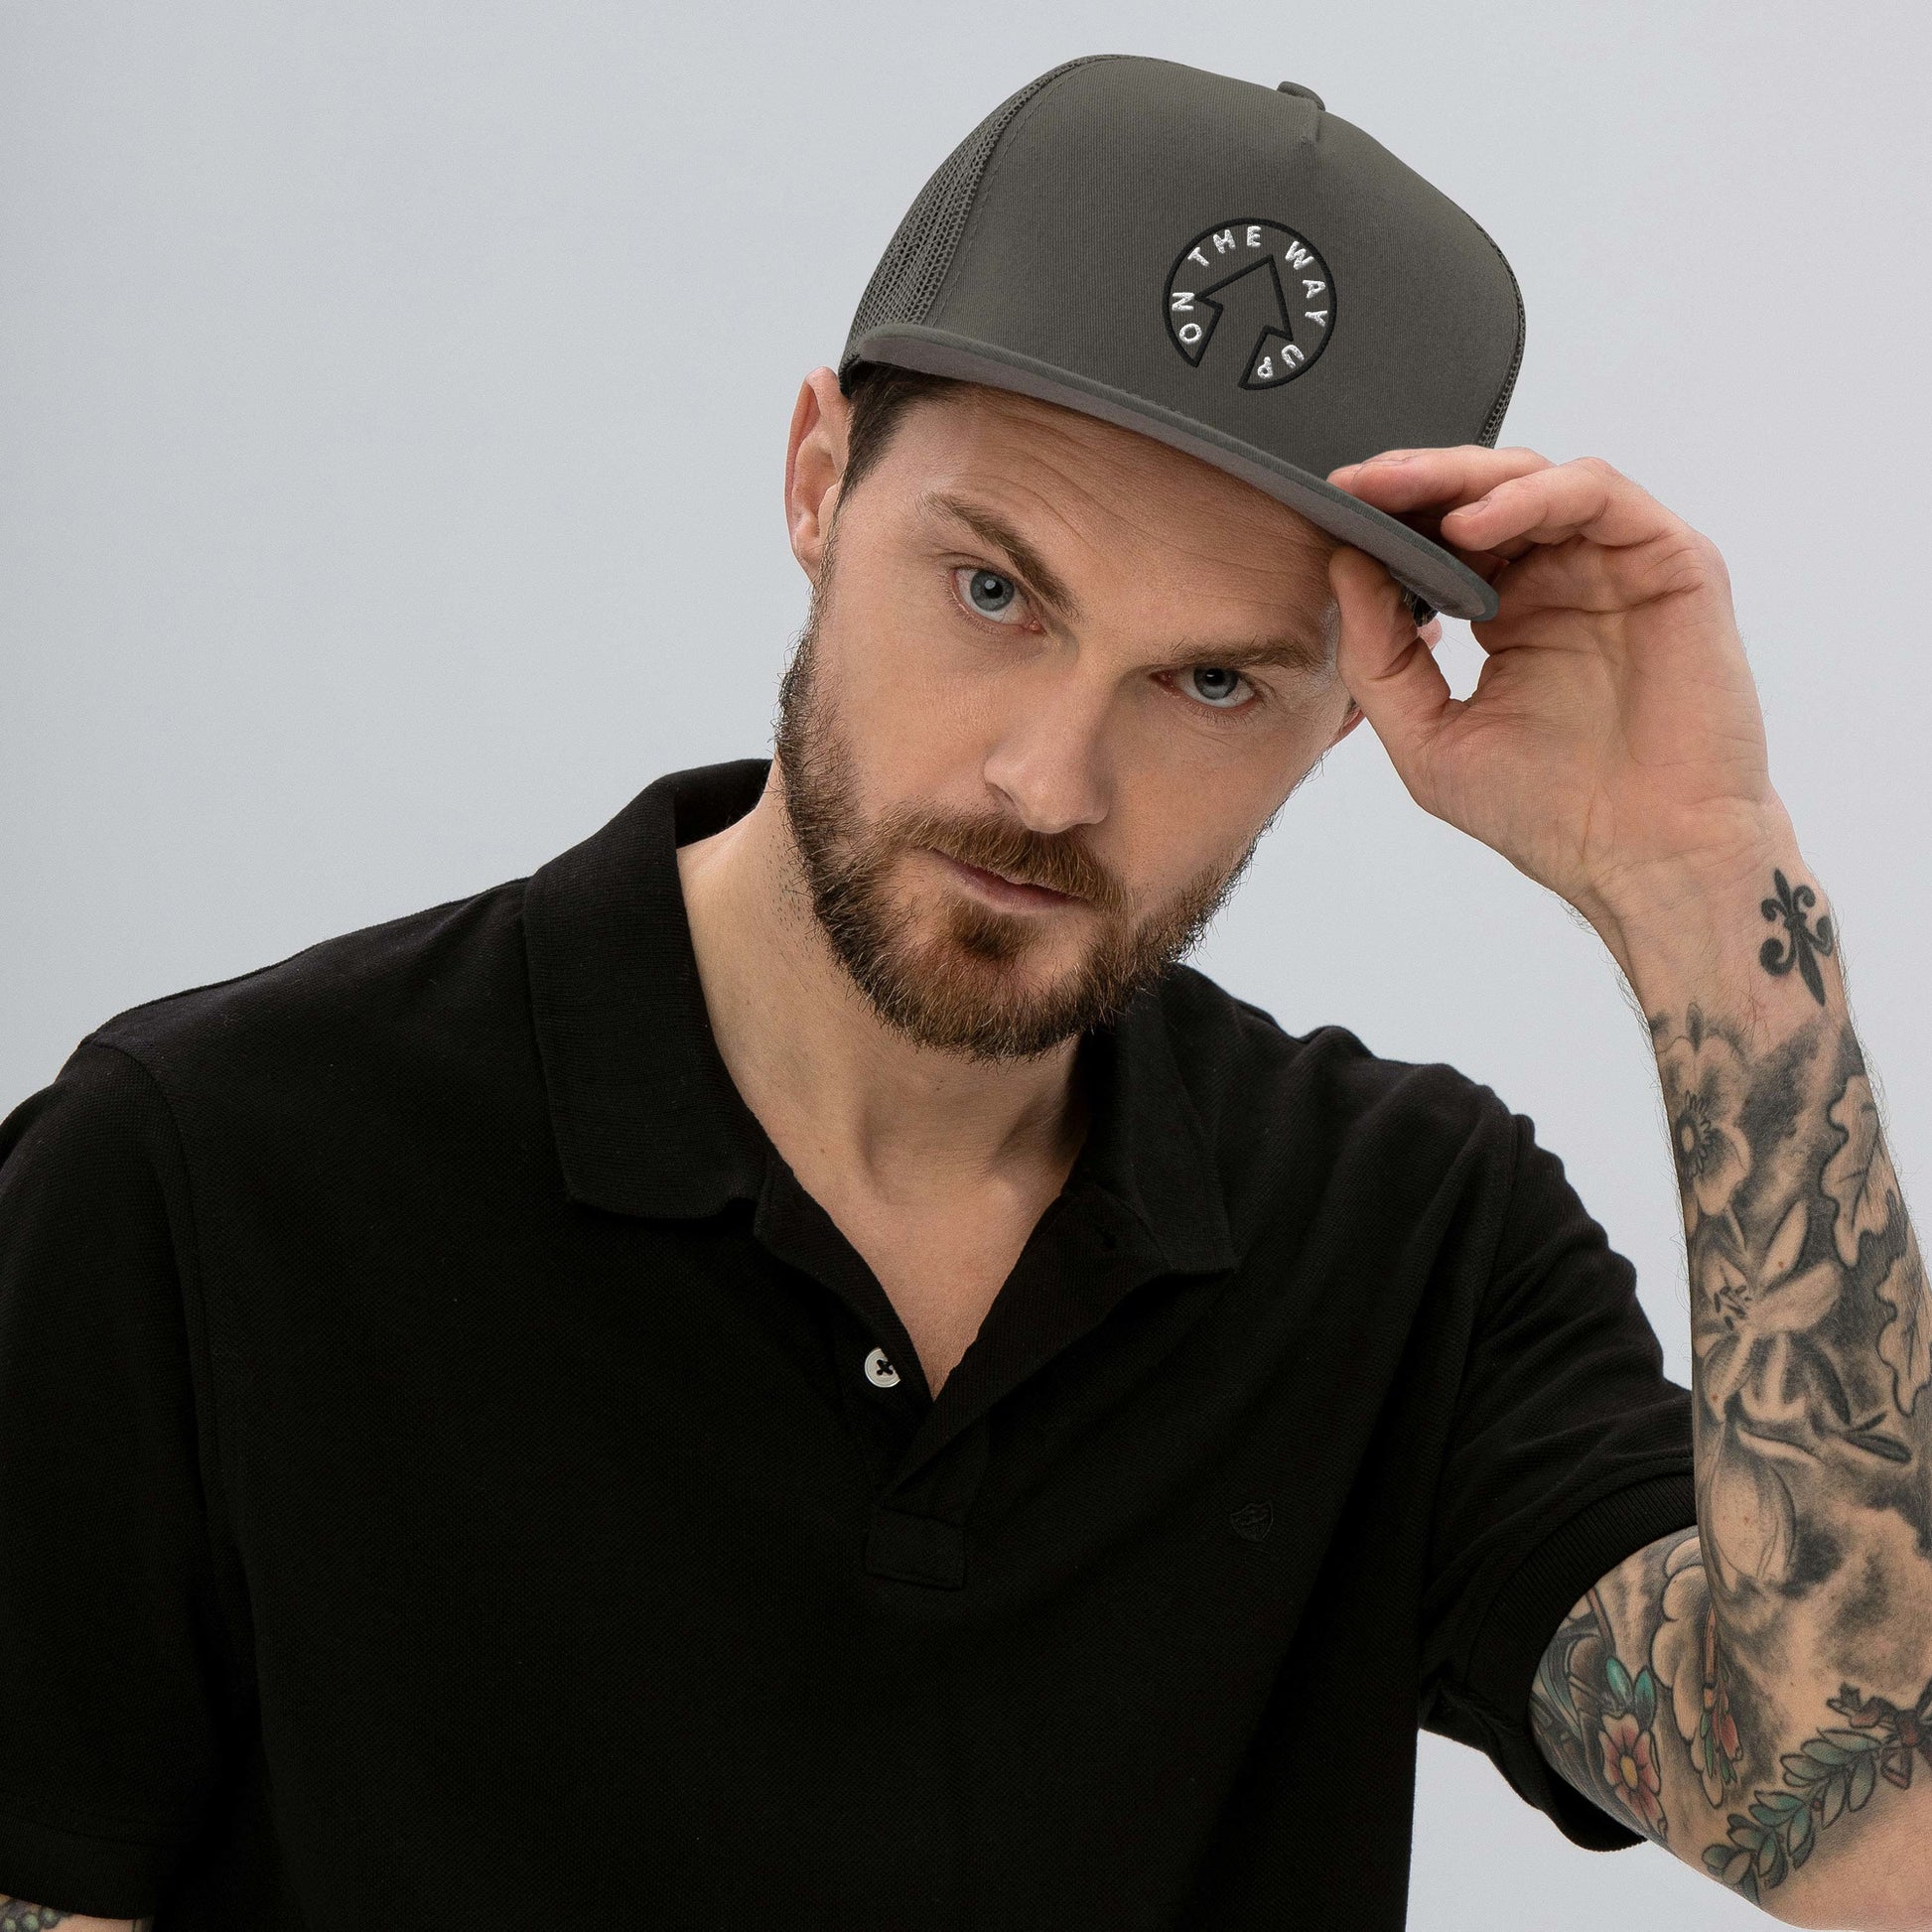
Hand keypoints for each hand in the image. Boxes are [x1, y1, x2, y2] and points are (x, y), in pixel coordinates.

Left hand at [1325, 447, 1787, 935]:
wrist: (1649, 862)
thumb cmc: (1553, 814)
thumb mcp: (1427, 736)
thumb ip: (1378, 656)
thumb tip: (1343, 566)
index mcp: (1511, 615)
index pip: (1445, 539)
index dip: (1388, 522)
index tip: (1327, 516)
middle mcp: (1564, 581)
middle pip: (1485, 495)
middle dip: (1413, 483)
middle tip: (1354, 486)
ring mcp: (1618, 568)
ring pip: (1537, 480)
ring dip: (1463, 478)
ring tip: (1400, 494)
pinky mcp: (1672, 563)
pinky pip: (1599, 496)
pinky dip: (1533, 495)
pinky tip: (1473, 524)